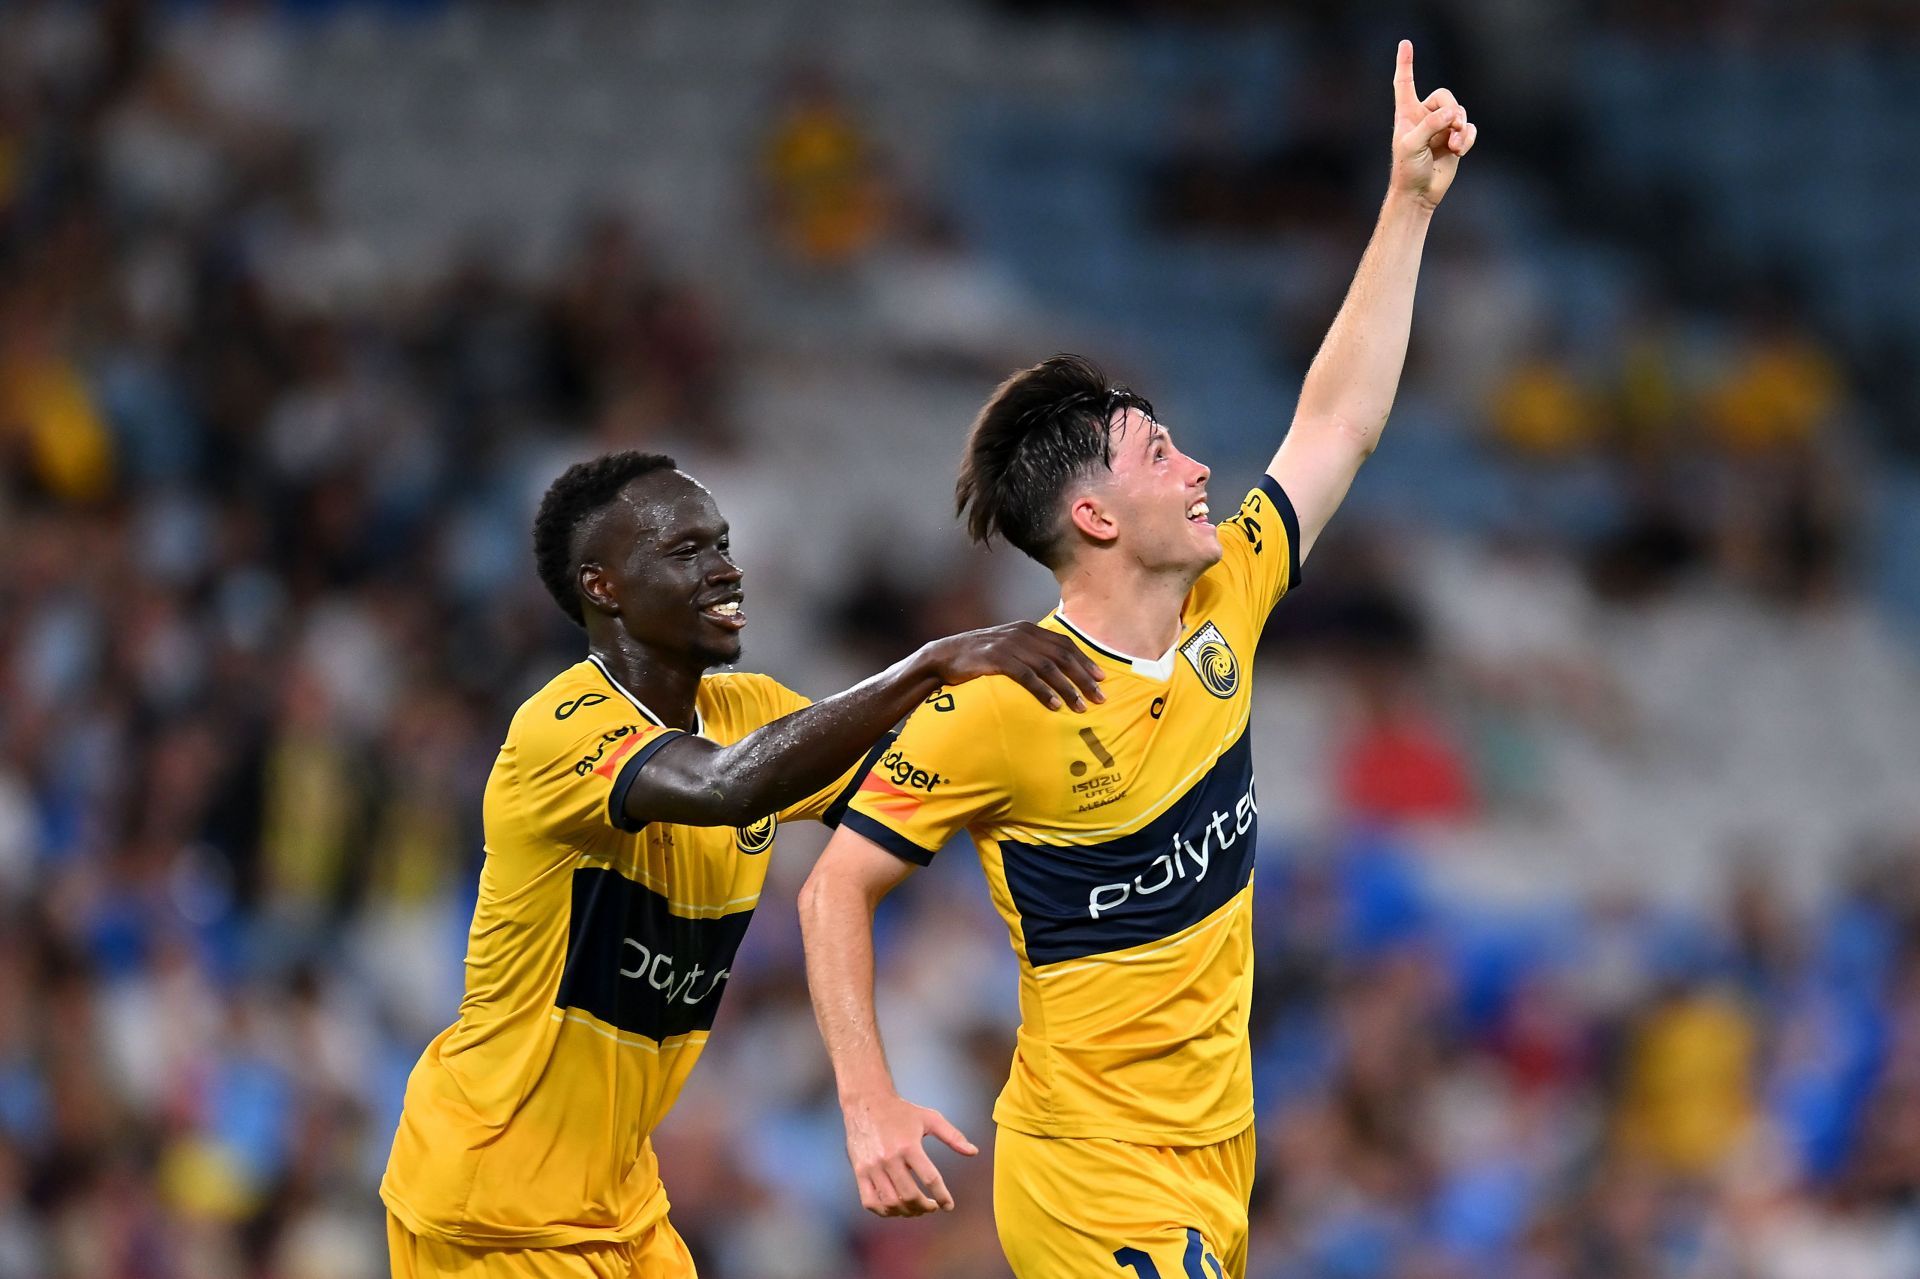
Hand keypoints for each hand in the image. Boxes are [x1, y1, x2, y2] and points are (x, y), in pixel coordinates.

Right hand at [840, 1091, 977, 1216]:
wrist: (866, 1102)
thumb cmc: (901, 1111)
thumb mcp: (930, 1118)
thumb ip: (953, 1136)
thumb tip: (974, 1152)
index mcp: (909, 1146)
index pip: (930, 1178)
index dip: (942, 1196)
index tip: (949, 1206)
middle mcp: (889, 1158)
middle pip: (910, 1195)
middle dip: (925, 1207)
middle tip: (932, 1207)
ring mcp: (872, 1167)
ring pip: (891, 1202)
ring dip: (907, 1212)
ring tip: (916, 1209)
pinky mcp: (859, 1172)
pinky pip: (870, 1202)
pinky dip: (884, 1211)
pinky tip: (895, 1208)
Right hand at [918, 621, 1105, 710]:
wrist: (943, 656)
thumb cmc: (978, 657)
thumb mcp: (1008, 649)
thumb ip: (1029, 654)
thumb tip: (1055, 670)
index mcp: (1028, 629)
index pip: (1065, 644)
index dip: (1085, 661)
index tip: (1102, 678)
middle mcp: (1022, 633)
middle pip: (1062, 655)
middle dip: (1084, 677)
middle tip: (1100, 697)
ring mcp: (1009, 645)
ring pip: (1048, 666)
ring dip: (1068, 688)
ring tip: (1081, 706)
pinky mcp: (996, 659)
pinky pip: (1027, 676)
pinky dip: (1043, 691)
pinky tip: (1055, 705)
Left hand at [1390, 39, 1475, 209]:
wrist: (1420, 193)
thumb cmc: (1407, 170)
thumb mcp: (1411, 145)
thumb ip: (1429, 125)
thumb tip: (1452, 114)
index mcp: (1407, 114)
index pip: (1405, 83)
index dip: (1406, 63)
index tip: (1406, 44)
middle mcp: (1424, 117)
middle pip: (1445, 96)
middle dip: (1451, 111)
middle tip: (1450, 128)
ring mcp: (1441, 128)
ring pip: (1460, 112)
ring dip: (1460, 127)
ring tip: (1454, 145)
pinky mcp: (1455, 139)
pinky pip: (1469, 128)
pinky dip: (1467, 138)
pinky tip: (1460, 150)